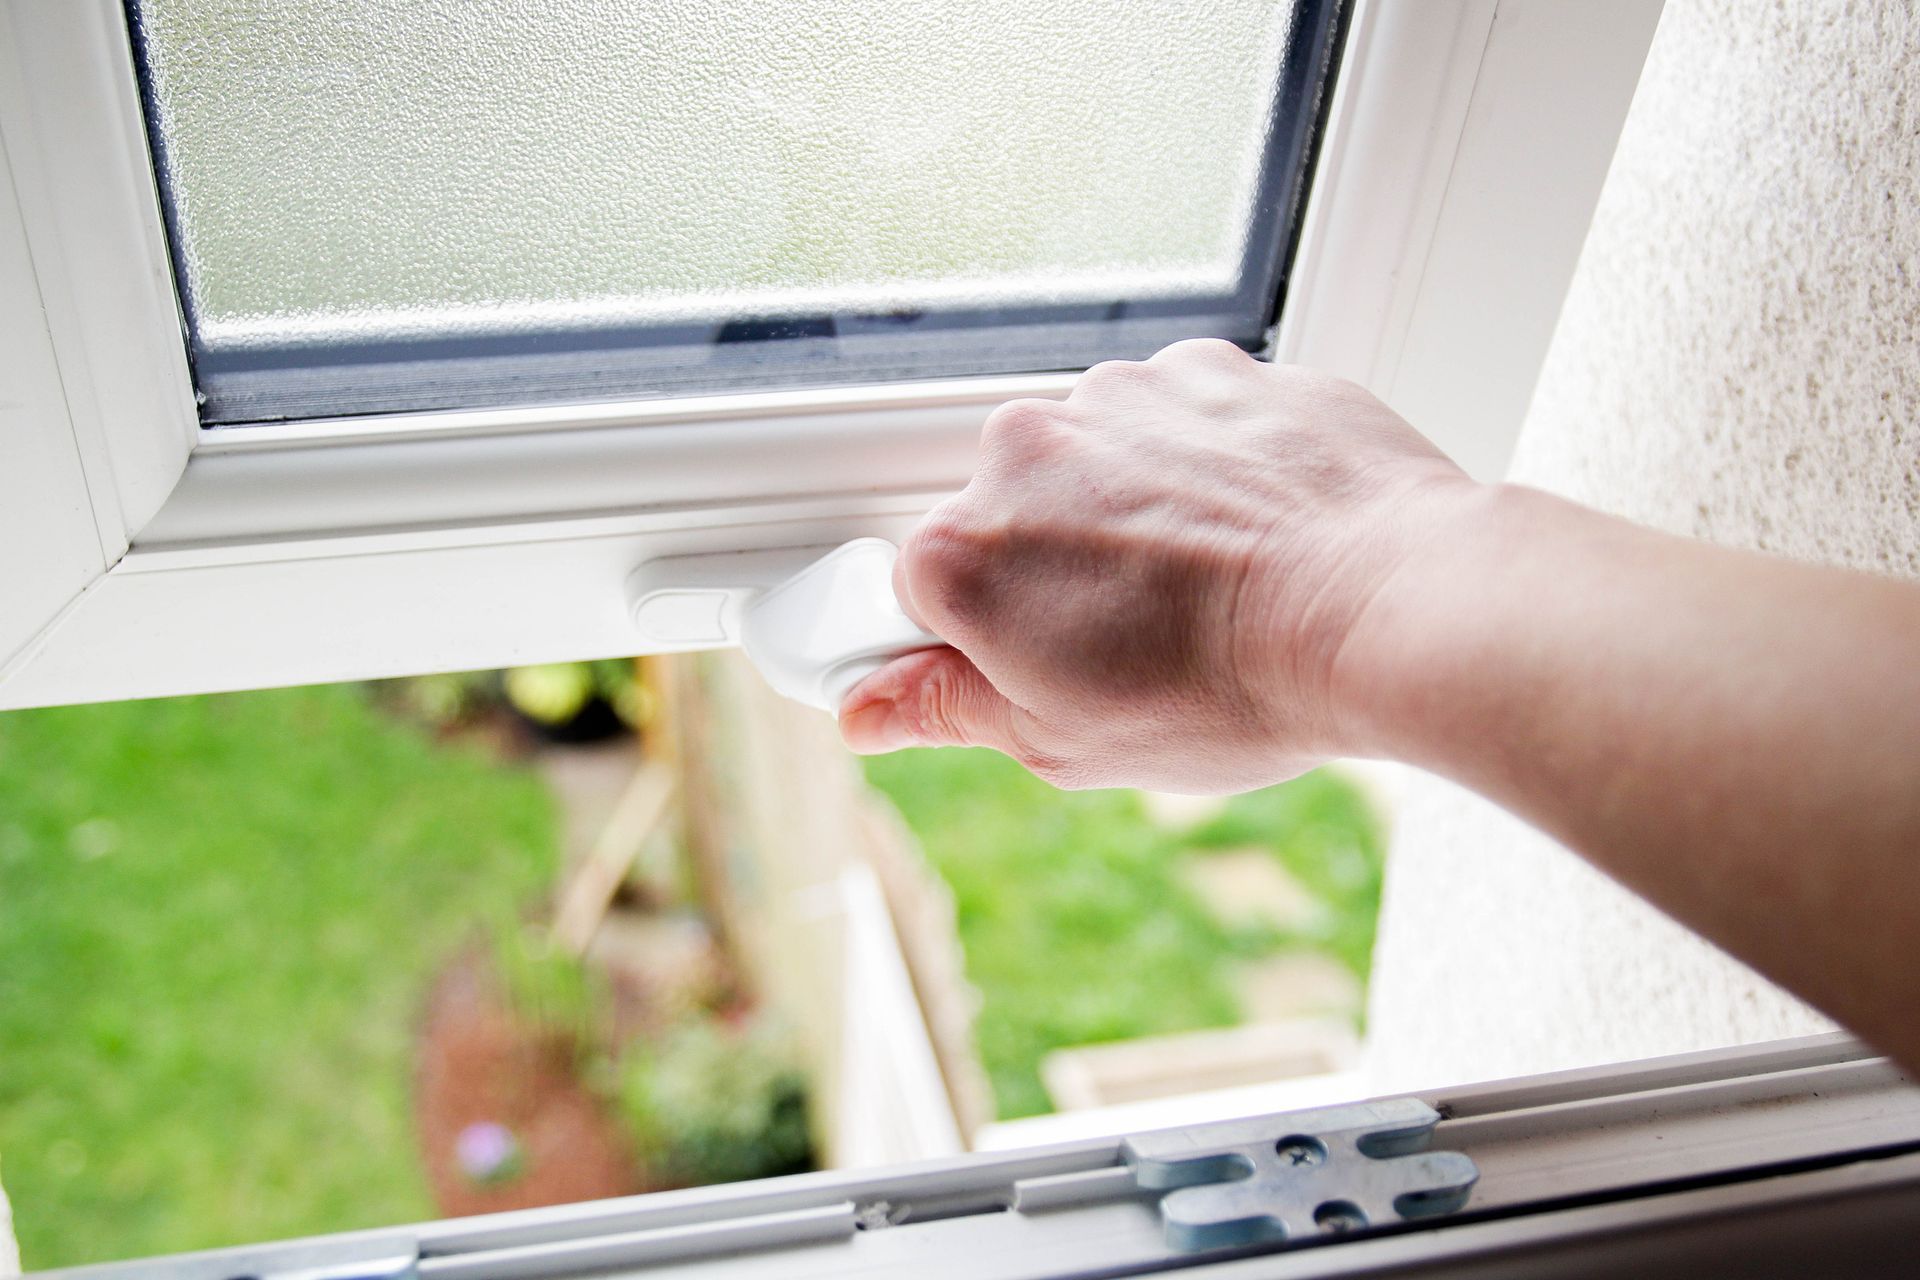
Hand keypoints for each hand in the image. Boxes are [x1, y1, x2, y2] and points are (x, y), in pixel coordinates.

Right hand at [836, 339, 1482, 791]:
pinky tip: (1251, 531)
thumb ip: (948, 709)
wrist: (1384, 606)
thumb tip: (865, 710)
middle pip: (1007, 516)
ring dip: (1131, 513)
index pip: (919, 590)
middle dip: (1055, 571)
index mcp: (964, 554)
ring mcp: (1118, 398)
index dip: (978, 637)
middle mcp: (1021, 452)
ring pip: (1094, 462)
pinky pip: (1177, 420)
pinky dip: (1202, 467)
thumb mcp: (1065, 740)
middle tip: (1136, 640)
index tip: (1032, 659)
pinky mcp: (1206, 368)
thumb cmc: (1231, 689)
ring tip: (1207, 586)